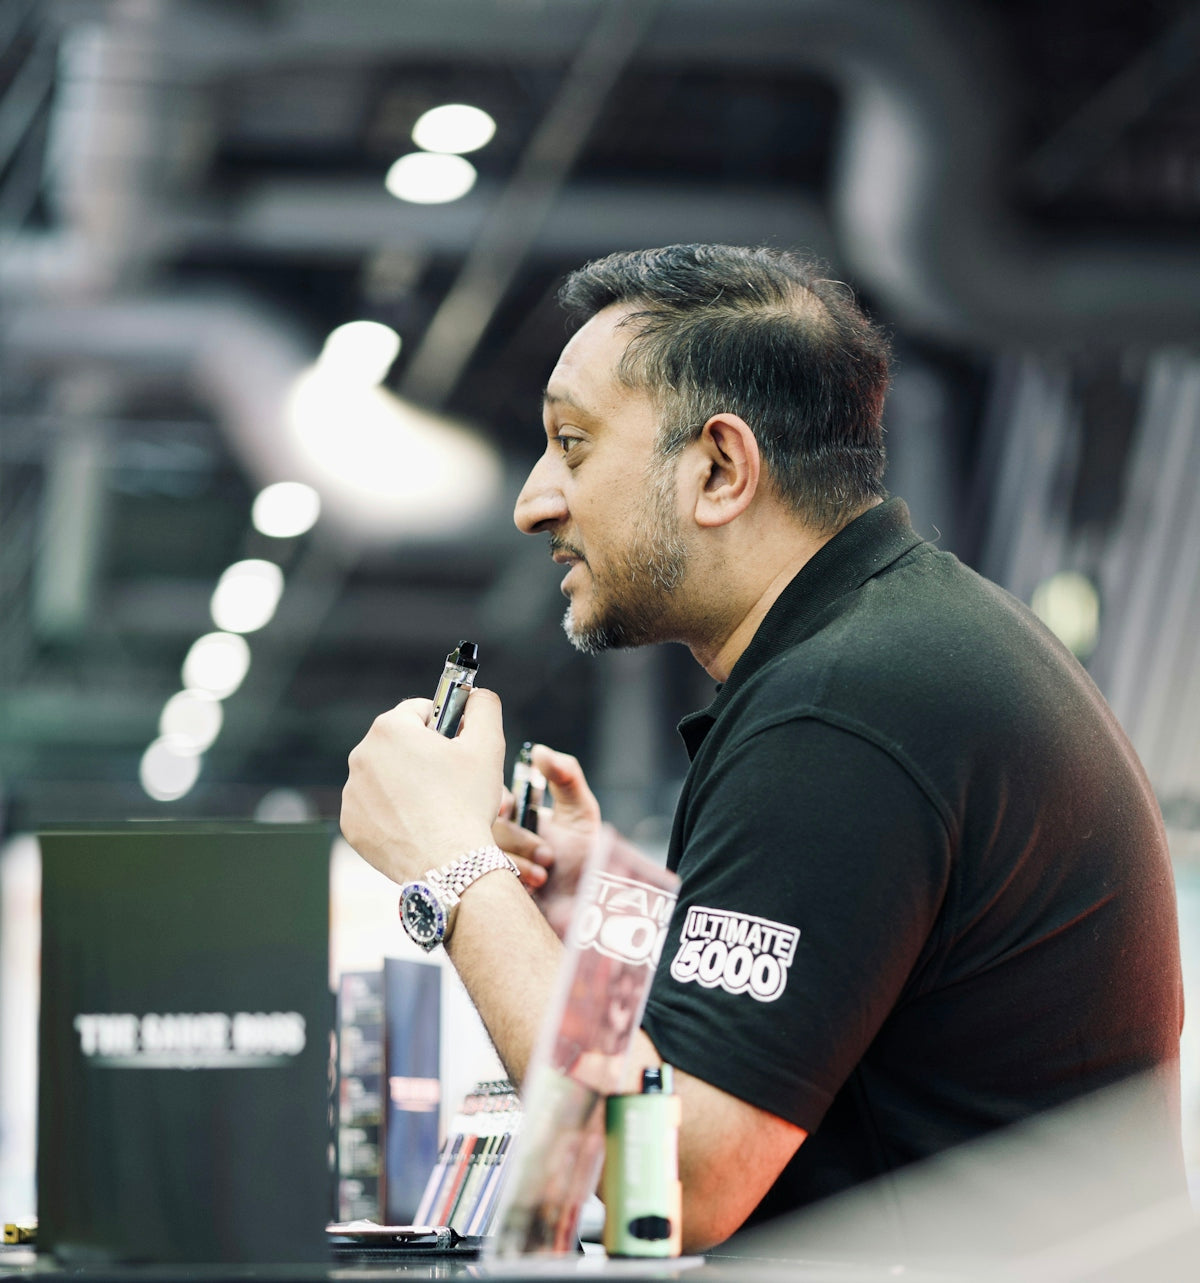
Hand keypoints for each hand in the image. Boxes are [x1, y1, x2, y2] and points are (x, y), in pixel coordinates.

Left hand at [341, 688, 504, 884]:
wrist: (448, 864)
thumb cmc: (467, 802)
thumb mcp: (488, 744)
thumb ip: (484, 706)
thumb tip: (478, 695)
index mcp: (389, 728)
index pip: (420, 711)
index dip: (445, 725)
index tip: (457, 746)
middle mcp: (361, 755)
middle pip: (400, 744)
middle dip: (424, 756)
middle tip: (450, 781)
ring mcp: (352, 792)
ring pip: (386, 777)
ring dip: (407, 784)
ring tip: (435, 806)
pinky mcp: (350, 824)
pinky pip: (374, 809)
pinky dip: (393, 813)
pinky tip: (417, 825)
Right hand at [493, 745, 601, 937]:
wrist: (588, 915)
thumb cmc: (587, 865)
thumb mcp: (581, 815)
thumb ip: (566, 776)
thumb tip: (539, 751)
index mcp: (517, 817)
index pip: (493, 797)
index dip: (499, 800)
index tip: (508, 808)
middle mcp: (499, 839)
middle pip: (482, 822)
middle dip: (516, 836)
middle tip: (547, 853)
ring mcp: (489, 866)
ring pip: (480, 849)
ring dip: (517, 859)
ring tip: (547, 872)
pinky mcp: (485, 891)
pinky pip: (481, 876)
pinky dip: (510, 878)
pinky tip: (534, 887)